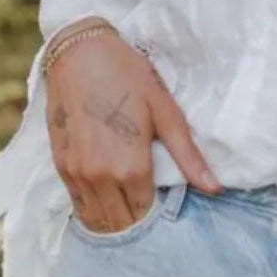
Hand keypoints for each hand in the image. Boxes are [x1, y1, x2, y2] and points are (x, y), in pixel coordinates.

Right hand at [45, 28, 222, 234]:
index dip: (157, 208)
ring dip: (113, 218)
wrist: (80, 53)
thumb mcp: (165, 110)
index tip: (164, 196)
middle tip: (148, 198)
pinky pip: (77, 205)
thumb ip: (187, 155)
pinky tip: (106, 194)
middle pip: (120, 223)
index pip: (145, 213)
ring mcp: (77, 174)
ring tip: (128, 199)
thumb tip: (215, 188)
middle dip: (136, 217)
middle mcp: (101, 178)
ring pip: (96, 220)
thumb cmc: (128, 75)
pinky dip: (93, 208)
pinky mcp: (61, 166)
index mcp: (131, 167)